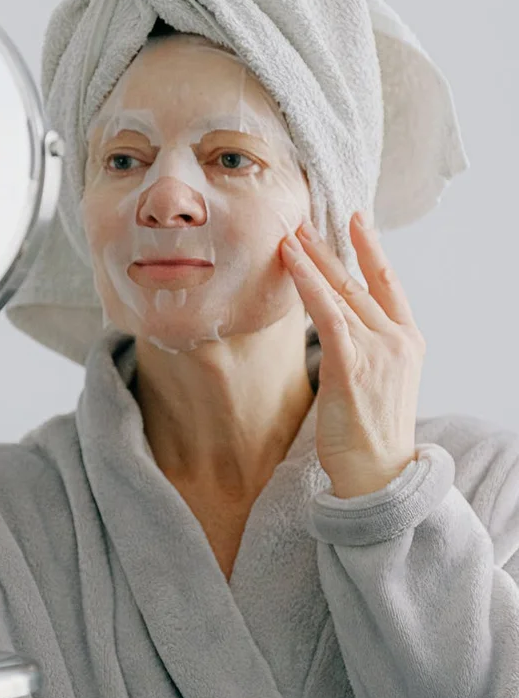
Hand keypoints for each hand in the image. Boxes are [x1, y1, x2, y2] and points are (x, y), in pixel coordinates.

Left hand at [280, 212, 424, 498]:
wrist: (378, 476)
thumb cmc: (371, 435)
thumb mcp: (379, 383)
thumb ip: (365, 351)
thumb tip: (336, 329)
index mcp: (408, 342)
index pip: (388, 284)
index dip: (371, 250)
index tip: (356, 221)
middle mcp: (398, 339)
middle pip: (359, 282)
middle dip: (331, 248)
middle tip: (306, 221)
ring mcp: (378, 350)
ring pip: (341, 292)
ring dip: (313, 260)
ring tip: (290, 235)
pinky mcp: (352, 364)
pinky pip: (327, 314)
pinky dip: (308, 286)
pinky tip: (292, 264)